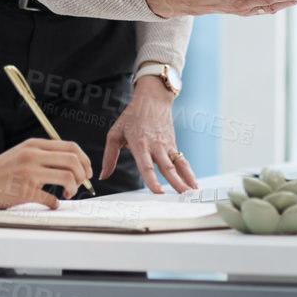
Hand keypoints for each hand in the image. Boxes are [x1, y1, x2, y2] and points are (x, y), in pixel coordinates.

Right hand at [0, 138, 91, 222]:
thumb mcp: (20, 155)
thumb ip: (42, 156)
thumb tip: (71, 165)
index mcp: (33, 145)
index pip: (71, 147)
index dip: (85, 160)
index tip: (87, 172)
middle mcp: (31, 155)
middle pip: (74, 161)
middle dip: (83, 175)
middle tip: (79, 185)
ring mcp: (28, 173)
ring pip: (68, 178)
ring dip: (73, 189)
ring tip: (66, 194)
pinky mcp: (23, 191)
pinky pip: (51, 199)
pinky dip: (55, 204)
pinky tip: (50, 204)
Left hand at [100, 77, 197, 194]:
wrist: (152, 100)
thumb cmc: (131, 117)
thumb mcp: (115, 134)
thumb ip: (109, 157)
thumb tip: (103, 176)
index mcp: (139, 144)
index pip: (146, 166)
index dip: (152, 180)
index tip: (158, 192)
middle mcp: (155, 146)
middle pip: (166, 168)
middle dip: (175, 183)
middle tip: (182, 197)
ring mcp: (166, 146)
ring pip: (178, 165)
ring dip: (186, 180)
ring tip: (192, 193)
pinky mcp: (173, 145)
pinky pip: (182, 161)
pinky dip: (189, 173)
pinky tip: (193, 184)